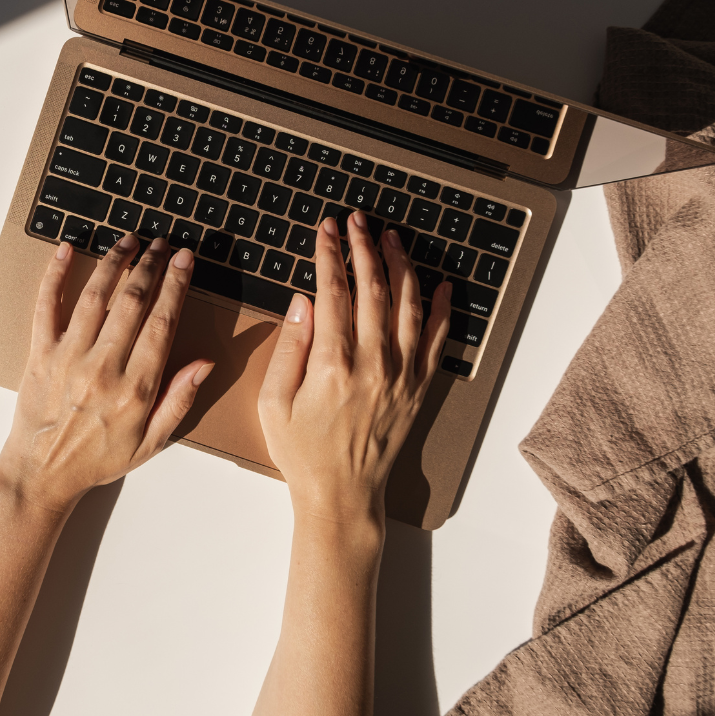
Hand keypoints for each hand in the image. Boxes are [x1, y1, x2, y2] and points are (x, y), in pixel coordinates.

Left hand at [0, 234, 214, 512]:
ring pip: (95, 296)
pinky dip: (56, 275)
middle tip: (162, 243)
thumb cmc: (99, 459)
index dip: (175, 285)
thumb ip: (180, 400)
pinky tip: (67, 250)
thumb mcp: (152, 442)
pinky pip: (47, 306)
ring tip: (129, 240)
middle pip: (132, 302)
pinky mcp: (40, 354)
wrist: (43, 473)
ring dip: (114, 262)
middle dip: (150, 266)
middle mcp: (102, 367)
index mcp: (135, 388)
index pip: (162, 322)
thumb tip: (204, 363)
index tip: (184, 260)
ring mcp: (68, 357)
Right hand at [257, 215, 450, 530]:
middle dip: (364, 247)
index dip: (330, 255)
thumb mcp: (273, 403)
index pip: (334, 293)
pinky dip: (441, 309)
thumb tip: (303, 302)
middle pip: (374, 289)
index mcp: (333, 365)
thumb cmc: (302, 453)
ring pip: (408, 305)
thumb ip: (289, 348)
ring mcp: (402, 375)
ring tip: (391, 238)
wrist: (342, 495)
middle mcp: (373, 364)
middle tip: (357, 221)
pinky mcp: (418, 389)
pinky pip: (436, 340)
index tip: (326, 230)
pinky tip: (439, 285)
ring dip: (401, 265)